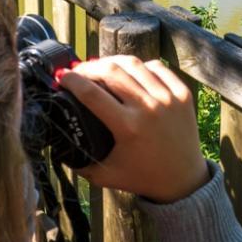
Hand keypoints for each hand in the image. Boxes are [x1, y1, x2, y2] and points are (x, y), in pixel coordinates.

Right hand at [59, 56, 208, 203]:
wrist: (184, 180)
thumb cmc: (143, 177)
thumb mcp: (106, 175)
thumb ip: (79, 164)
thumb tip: (57, 145)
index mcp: (128, 127)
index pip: (92, 93)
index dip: (72, 80)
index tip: (61, 76)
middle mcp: (149, 108)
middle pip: (111, 71)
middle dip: (89, 67)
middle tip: (79, 72)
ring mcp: (168, 98)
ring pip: (134, 64)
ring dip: (112, 61)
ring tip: (100, 67)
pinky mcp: (182, 94)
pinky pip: (157, 67)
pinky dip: (140, 65)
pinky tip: (129, 71)